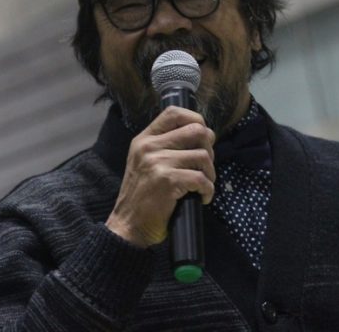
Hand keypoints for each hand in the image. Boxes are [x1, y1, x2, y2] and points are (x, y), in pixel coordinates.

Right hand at [105, 106, 215, 247]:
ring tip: (203, 185)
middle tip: (205, 166)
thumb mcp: (145, 162)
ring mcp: (157, 162)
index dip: (196, 119)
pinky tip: (202, 198)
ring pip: (203, 156)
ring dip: (210, 173)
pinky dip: (208, 190)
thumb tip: (201, 134)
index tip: (203, 138)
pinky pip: (201, 178)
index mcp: (144, 139)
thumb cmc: (142, 196)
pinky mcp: (167, 181)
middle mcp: (149, 146)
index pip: (174, 112)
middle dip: (209, 149)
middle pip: (196, 130)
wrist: (128, 225)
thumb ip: (165, 146)